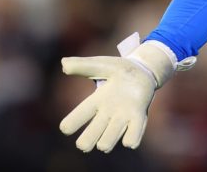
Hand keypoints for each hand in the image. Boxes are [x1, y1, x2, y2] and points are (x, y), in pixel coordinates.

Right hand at [60, 38, 176, 152]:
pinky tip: (131, 130)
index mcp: (95, 102)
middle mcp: (106, 115)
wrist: (143, 72)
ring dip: (107, 141)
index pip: (78, 116)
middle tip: (88, 139)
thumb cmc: (118, 70)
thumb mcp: (100, 65)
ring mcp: (122, 119)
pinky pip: (132, 140)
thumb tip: (63, 64)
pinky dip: (130, 139)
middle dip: (86, 142)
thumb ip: (82, 65)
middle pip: (89, 139)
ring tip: (112, 130)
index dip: (70, 124)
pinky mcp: (138, 119)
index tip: (66, 128)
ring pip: (107, 143)